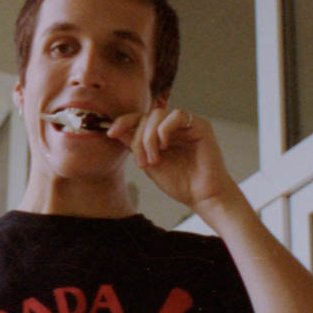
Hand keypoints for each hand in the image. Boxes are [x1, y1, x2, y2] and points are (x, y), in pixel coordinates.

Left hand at [108, 106, 236, 212]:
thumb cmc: (180, 184)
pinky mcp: (200, 125)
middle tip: (142, 163)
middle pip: (146, 117)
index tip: (110, 133)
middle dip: (138, 139)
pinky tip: (165, 146)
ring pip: (158, 115)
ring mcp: (187, 124)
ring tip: (153, 160)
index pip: (139, 119)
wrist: (202, 197)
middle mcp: (173, 126)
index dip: (123, 122)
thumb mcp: (149, 164)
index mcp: (161, 134)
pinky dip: (165, 129)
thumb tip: (115, 130)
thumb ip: (135, 146)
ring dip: (149, 137)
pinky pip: (177, 115)